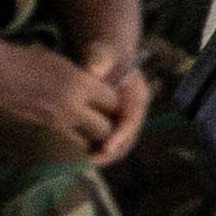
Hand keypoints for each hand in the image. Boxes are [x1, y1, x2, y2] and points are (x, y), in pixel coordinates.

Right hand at [0, 42, 136, 166]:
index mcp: (80, 82)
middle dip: (110, 125)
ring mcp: (56, 119)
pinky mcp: (41, 129)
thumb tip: (102, 91)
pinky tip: (75, 134)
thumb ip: (84, 80)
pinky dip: (77, 141)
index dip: (116, 104)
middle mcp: (72, 103)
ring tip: (93, 130)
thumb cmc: (26, 60)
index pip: (115, 101)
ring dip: (94, 136)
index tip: (113, 103)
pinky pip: (70, 141)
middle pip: (107, 126)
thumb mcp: (63, 64)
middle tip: (107, 121)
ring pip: (90, 139)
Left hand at [68, 48, 155, 166]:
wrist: (105, 56)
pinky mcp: (112, 124)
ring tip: (83, 160)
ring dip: (103, 155)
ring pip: (119, 145)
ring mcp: (124, 119)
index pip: (132, 120)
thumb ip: (99, 62)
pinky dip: (96, 150)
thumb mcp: (102, 54)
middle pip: (129, 139)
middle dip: (111, 152)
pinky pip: (108, 142)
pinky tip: (79, 153)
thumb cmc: (104, 55)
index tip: (105, 147)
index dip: (120, 135)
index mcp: (137, 96)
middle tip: (90, 160)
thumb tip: (94, 72)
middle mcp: (133, 112)